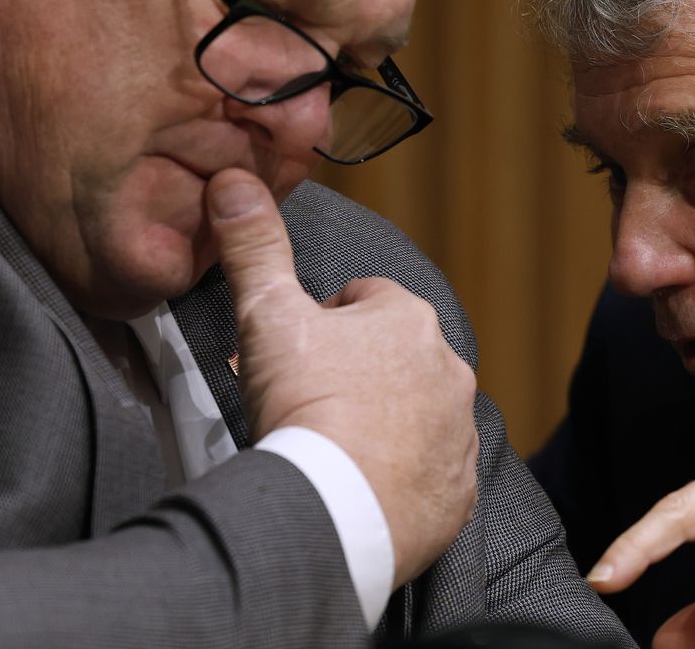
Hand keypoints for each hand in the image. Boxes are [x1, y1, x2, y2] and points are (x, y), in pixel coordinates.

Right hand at [206, 170, 478, 586]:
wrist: (336, 511)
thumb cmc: (306, 407)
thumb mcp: (267, 315)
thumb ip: (255, 247)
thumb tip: (234, 183)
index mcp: (408, 319)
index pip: (364, 300)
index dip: (322, 322)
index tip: (295, 352)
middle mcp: (449, 370)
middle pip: (394, 358)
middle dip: (356, 373)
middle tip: (307, 402)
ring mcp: (459, 433)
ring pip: (418, 414)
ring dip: (384, 424)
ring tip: (332, 447)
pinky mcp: (458, 491)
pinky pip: (432, 474)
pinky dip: (402, 477)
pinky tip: (363, 486)